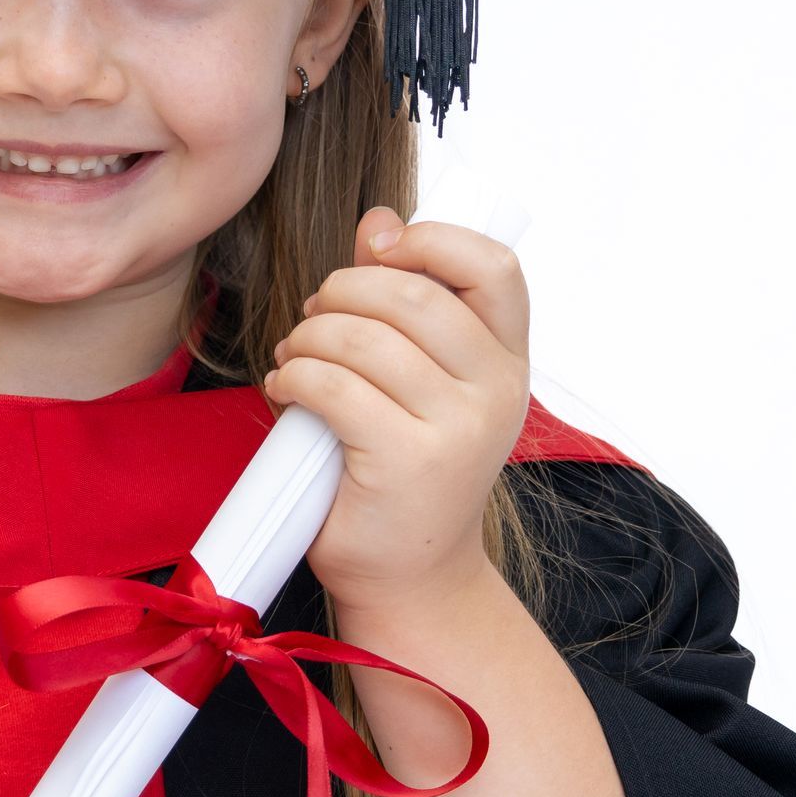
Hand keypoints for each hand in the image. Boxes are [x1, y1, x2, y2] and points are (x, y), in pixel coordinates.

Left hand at [264, 204, 530, 610]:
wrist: (412, 577)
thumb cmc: (407, 471)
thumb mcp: (422, 382)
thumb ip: (403, 300)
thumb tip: (378, 219)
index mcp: (510, 361)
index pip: (494, 267)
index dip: (432, 240)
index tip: (379, 249)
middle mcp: (496, 391)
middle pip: (411, 295)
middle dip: (342, 291)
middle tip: (313, 316)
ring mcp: (457, 429)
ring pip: (363, 338)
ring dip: (308, 336)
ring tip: (294, 356)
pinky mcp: (407, 461)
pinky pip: (333, 386)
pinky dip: (293, 376)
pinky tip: (285, 389)